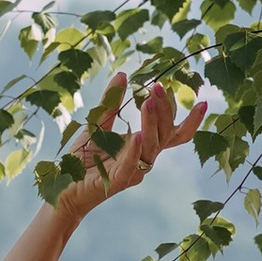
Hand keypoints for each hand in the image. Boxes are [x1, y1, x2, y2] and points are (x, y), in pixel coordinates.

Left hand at [57, 72, 208, 222]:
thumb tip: (124, 74)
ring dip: (152, 123)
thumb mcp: (97, 124)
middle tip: (159, 87)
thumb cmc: (83, 158)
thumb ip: (112, 101)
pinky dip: (134, 150)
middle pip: (166, 135)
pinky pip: (131, 165)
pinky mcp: (116, 181)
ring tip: (148, 101)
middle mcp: (144, 158)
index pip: (173, 132)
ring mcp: (133, 171)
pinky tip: (137, 134)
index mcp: (144, 145)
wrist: (64, 186)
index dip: (186, 118)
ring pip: (153, 147)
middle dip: (165, 111)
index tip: (198, 99)